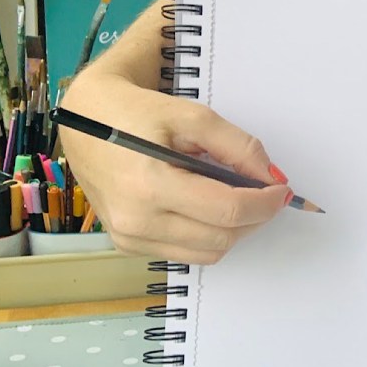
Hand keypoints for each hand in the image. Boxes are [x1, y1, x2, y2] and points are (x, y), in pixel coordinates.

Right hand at [59, 71, 289, 264]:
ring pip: (207, 253)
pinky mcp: (127, 245)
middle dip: (254, 217)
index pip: (227, 211)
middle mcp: (136, 221)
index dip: (265, 203)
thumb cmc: (137, 113)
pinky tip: (205, 205)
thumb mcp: (193, 117)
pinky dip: (206, 234)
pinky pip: (185, 252)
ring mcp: (129, 238)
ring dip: (233, 229)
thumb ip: (238, 147)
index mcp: (150, 186)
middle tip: (264, 191)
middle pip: (222, 238)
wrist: (84, 121)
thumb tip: (271, 177)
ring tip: (235, 195)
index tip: (282, 189)